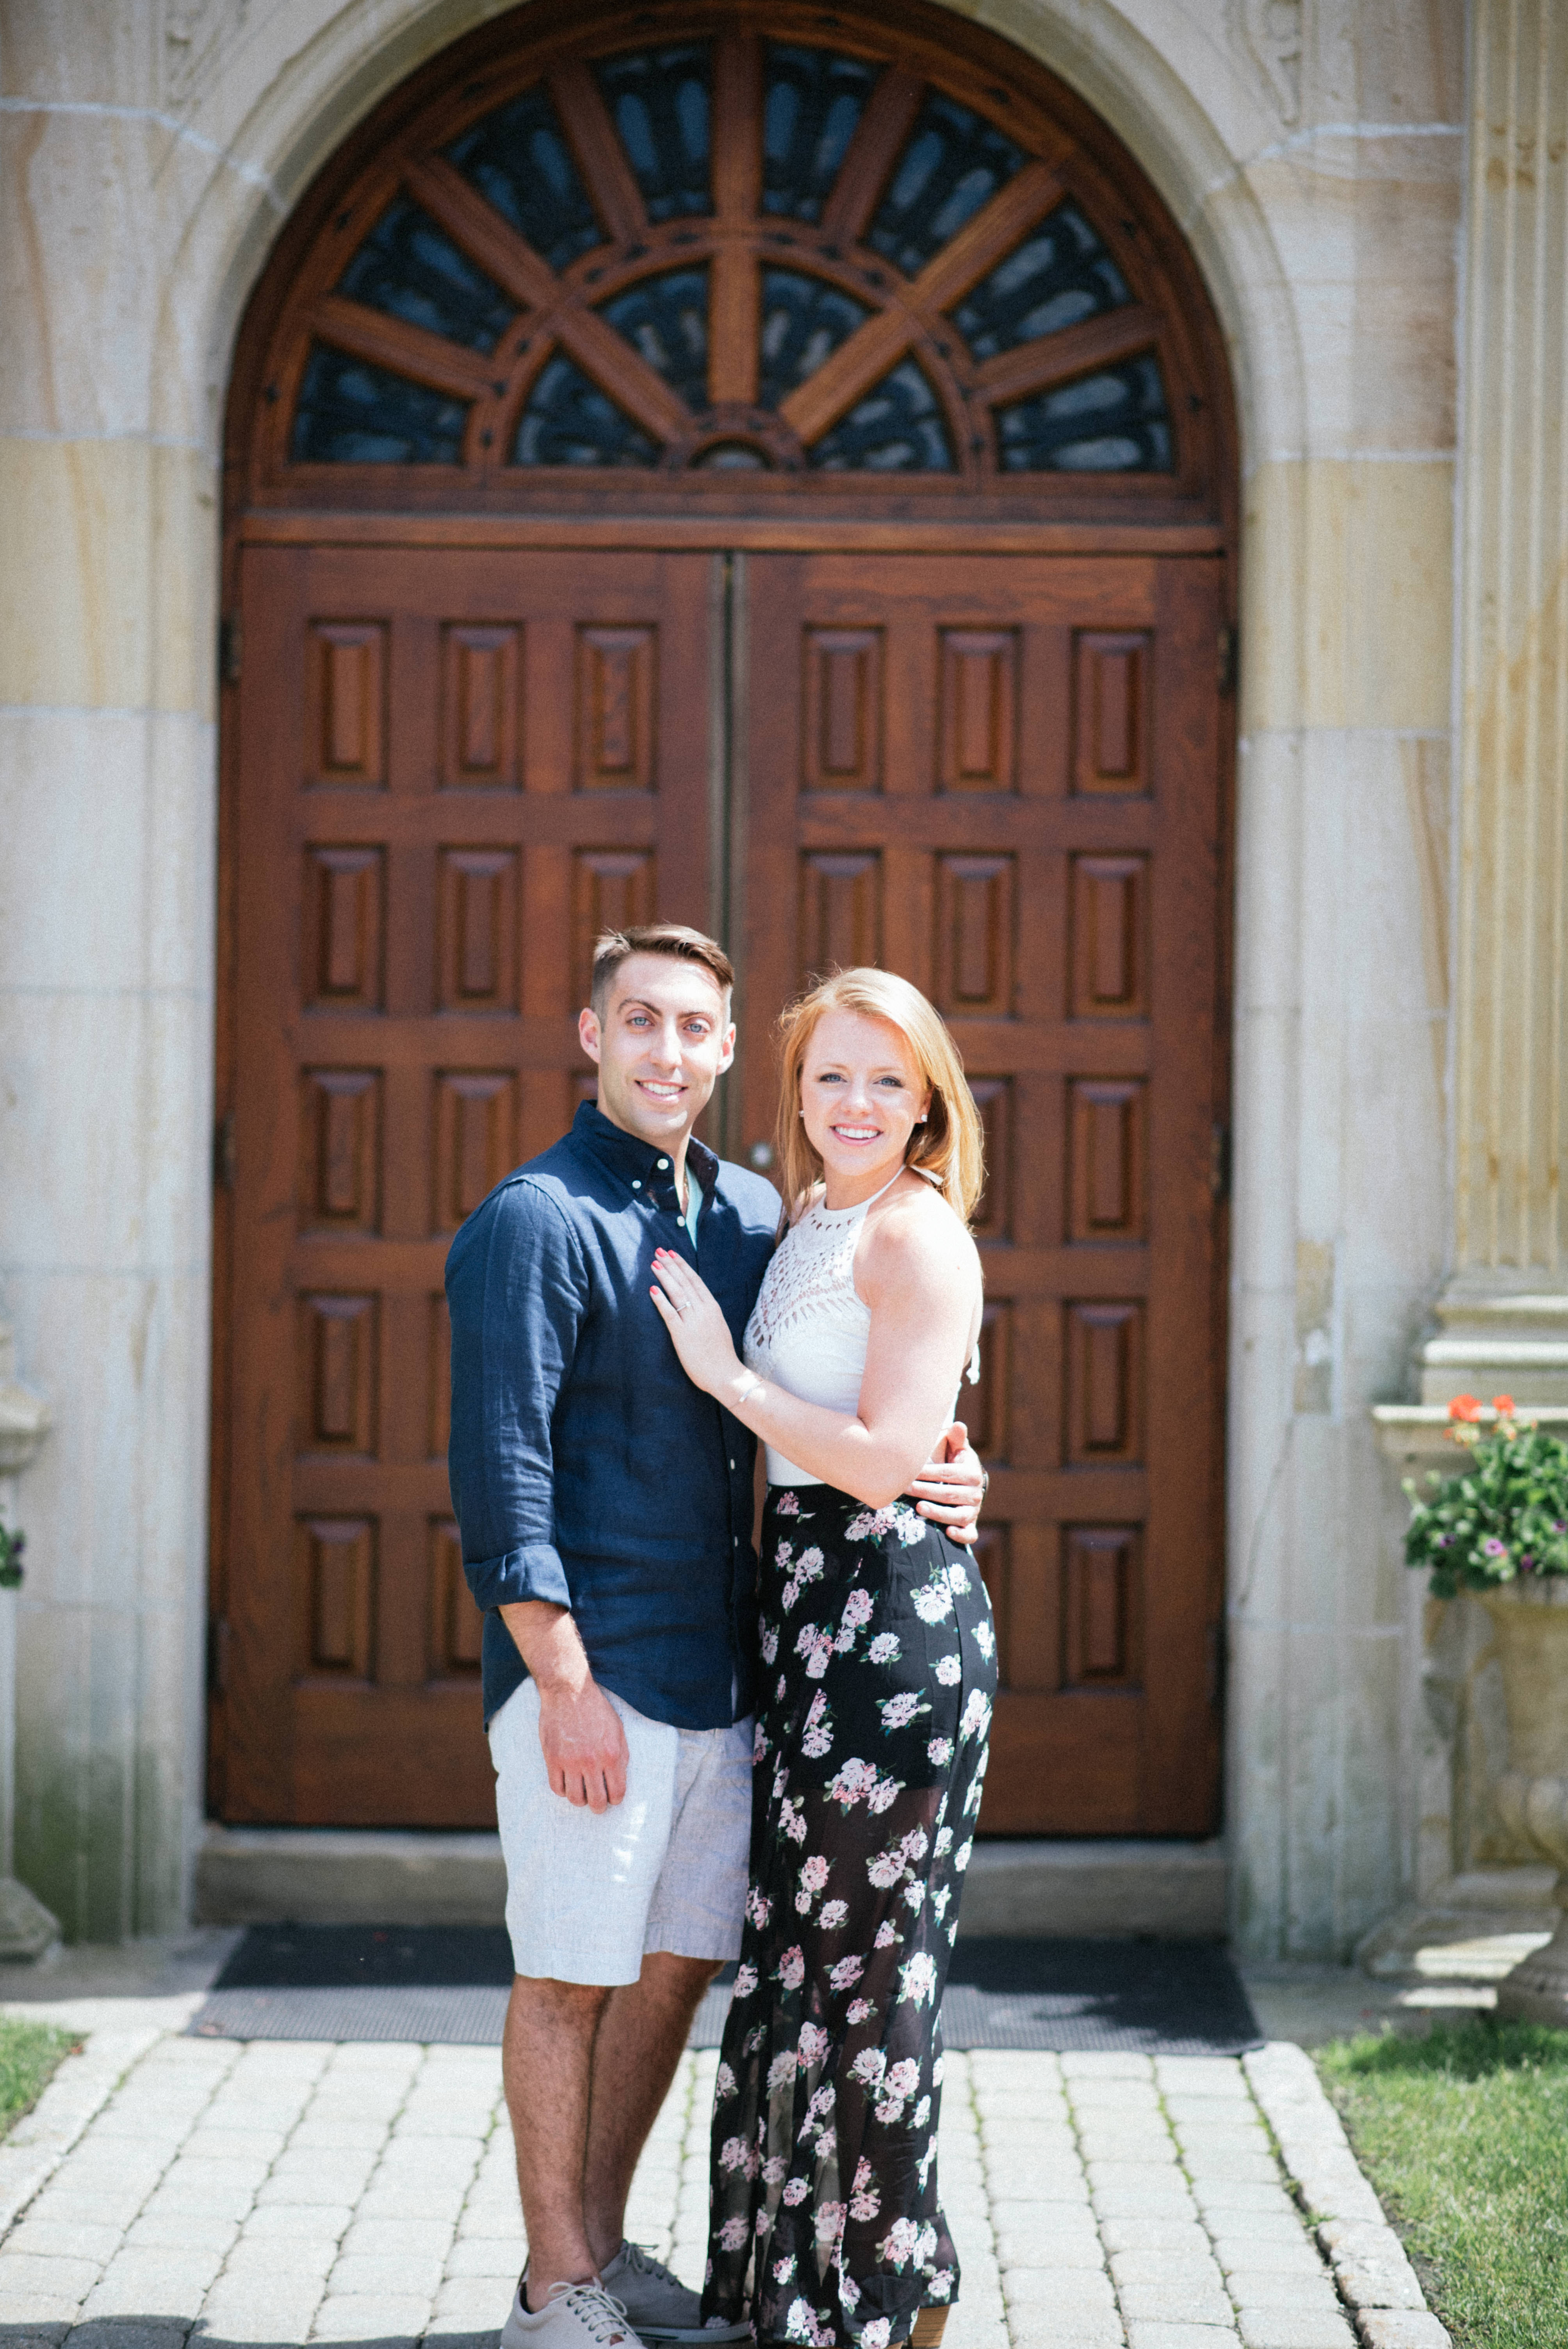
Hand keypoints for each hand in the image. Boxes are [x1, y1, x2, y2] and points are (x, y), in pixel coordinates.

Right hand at [537, 1677, 628, 1810]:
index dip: (615, 1800)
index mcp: (612, 1754)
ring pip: (575, 1798)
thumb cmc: (596, 1709)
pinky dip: (562, 1790)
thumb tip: (620, 1778)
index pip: (617, 1792)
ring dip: (579, 1799)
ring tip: (581, 1793)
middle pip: (596, 1801)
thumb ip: (621, 1755)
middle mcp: (592, 1761)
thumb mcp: (618, 1729)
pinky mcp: (552, 1758)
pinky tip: (567, 1783)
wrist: (569, 1691)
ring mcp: (570, 1761)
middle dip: (598, 1806)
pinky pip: (556, 1787)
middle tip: (597, 1804)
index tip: (612, 1798)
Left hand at [649, 1248, 742, 1395]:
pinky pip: (670, 1314)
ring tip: (654, 1264)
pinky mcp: (683, 1335)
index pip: (695, 1280)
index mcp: (713, 1307)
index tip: (672, 1254)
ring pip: (677, 1293)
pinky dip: (661, 1300)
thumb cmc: (720, 1354)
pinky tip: (652, 1290)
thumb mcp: (717, 1327)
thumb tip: (697, 1304)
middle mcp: (704, 1311)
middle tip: (659, 1251)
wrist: (725, 1374)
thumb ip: (707, 1314)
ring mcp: (693, 1322)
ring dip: (665, 1277)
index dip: (682, 1266)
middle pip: (685, 1282)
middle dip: (671, 1265)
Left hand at [909, 1420, 985, 1545]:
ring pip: (959, 1515)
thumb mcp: (956, 1448)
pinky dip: (961, 1535)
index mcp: (972, 1472)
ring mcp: (973, 1510)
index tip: (910, 1471)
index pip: (948, 1473)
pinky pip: (970, 1534)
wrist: (966, 1484)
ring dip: (939, 1513)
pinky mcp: (970, 1525)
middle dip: (926, 1491)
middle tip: (906, 1488)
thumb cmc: (955, 1462)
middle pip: (950, 1494)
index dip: (929, 1473)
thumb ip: (956, 1438)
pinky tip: (948, 1532)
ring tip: (919, 1508)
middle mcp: (976, 1493)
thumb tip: (958, 1424)